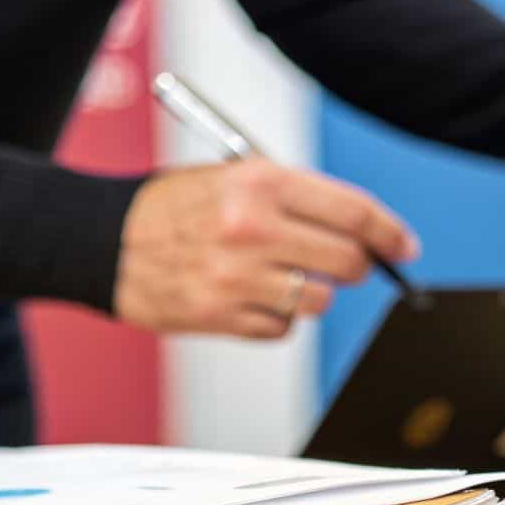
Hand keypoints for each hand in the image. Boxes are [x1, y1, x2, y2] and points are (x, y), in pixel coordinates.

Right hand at [114, 160, 418, 338]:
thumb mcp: (235, 175)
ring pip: (318, 300)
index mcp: (261, 182)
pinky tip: (249, 297)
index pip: (355, 212)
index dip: (391, 234)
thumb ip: (298, 197)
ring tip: (278, 275)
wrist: (99, 238)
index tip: (405, 247)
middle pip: (348, 262)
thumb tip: (367, 229)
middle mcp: (251, 228)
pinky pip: (282, 329)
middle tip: (346, 263)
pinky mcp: (219, 315)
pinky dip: (277, 318)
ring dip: (311, 293)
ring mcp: (236, 276)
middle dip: (357, 266)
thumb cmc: (173, 205)